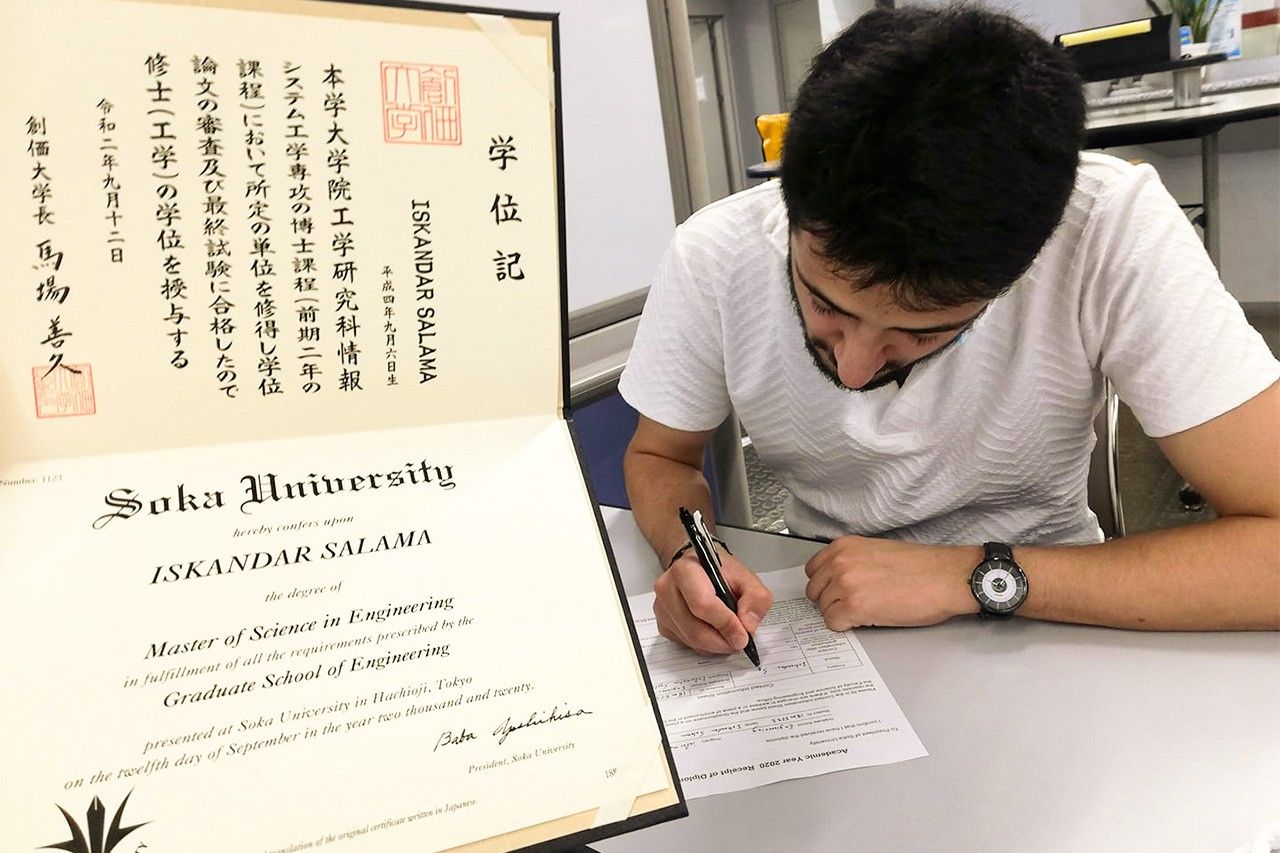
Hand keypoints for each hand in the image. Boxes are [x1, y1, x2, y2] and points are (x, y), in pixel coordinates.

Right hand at [653, 548, 772, 654]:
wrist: (699, 568)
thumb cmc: (720, 572)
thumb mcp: (746, 577)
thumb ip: (755, 599)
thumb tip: (747, 625)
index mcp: (686, 570)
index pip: (702, 604)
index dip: (725, 624)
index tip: (743, 636)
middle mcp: (667, 588)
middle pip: (695, 629)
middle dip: (722, 641)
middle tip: (740, 642)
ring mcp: (662, 608)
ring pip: (691, 640)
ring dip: (716, 646)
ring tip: (730, 637)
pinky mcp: (663, 624)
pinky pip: (686, 644)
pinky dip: (705, 646)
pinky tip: (715, 633)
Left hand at [804, 536, 980, 629]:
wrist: (946, 577)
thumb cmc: (921, 567)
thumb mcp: (876, 551)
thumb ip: (851, 561)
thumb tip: (836, 579)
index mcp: (844, 547)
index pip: (813, 571)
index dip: (826, 585)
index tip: (836, 591)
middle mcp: (840, 563)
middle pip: (815, 592)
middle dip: (831, 601)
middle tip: (853, 604)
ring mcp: (845, 585)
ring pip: (824, 609)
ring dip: (841, 614)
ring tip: (867, 610)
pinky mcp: (854, 607)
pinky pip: (834, 624)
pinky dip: (847, 626)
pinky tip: (867, 619)